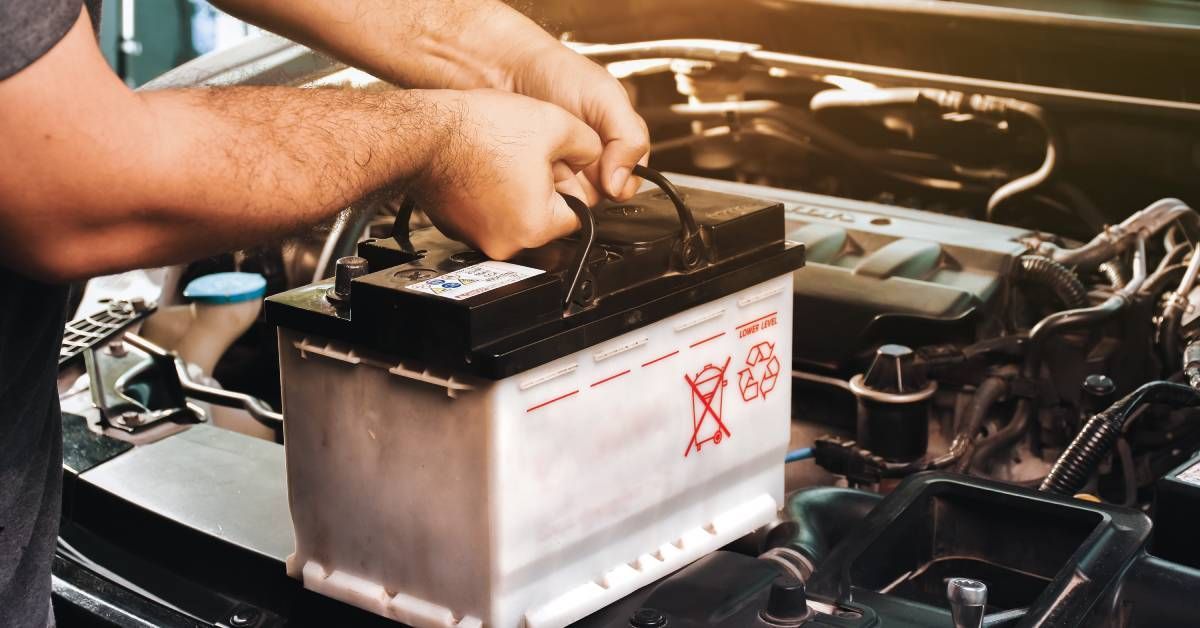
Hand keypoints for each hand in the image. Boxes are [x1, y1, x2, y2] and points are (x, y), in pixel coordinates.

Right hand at [411, 89, 601, 259]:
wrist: (423, 132)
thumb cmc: (478, 131)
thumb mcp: (555, 124)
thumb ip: (590, 145)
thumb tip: (595, 155)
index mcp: (536, 226)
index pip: (579, 214)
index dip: (574, 184)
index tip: (561, 166)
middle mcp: (506, 243)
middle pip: (547, 218)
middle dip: (546, 188)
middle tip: (530, 157)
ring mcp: (478, 239)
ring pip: (517, 216)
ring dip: (518, 190)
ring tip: (504, 159)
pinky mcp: (458, 228)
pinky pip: (488, 215)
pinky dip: (491, 195)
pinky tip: (485, 166)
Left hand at [507, 44, 649, 201]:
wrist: (507, 69)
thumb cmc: (558, 74)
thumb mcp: (606, 98)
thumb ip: (628, 137)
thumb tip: (621, 184)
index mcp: (619, 141)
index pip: (631, 180)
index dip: (619, 182)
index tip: (603, 174)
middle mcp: (595, 158)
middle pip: (602, 195)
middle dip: (588, 184)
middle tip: (573, 160)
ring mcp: (567, 169)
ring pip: (575, 199)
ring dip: (565, 185)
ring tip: (551, 158)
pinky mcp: (540, 176)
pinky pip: (547, 196)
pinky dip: (541, 185)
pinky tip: (534, 165)